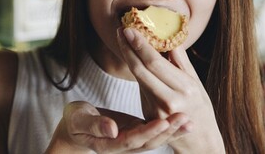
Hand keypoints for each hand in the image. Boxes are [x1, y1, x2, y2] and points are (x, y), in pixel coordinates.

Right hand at [45, 101, 190, 152]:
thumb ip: (94, 124)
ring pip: (155, 138)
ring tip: (189, 121)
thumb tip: (111, 129)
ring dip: (173, 130)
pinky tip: (183, 119)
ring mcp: (132, 139)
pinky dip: (170, 126)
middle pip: (149, 141)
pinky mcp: (137, 131)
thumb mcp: (79, 120)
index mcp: (109, 144)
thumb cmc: (75, 120)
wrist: (76, 126)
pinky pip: (155, 130)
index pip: (132, 140)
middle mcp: (124, 145)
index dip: (148, 132)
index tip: (163, 121)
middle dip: (168, 131)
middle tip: (185, 119)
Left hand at [117, 27, 225, 153]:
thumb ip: (180, 60)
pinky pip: (141, 87)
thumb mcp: (196, 81)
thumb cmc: (200, 106)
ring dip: (128, 57)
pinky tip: (131, 56)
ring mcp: (157, 110)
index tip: (129, 29)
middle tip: (120, 30)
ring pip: (138, 78)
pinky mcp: (149, 116)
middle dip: (127, 48)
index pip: (154, 63)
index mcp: (184, 88)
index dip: (139, 45)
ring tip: (123, 39)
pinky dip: (136, 70)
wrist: (200, 139)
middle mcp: (169, 101)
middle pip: (141, 70)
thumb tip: (167, 35)